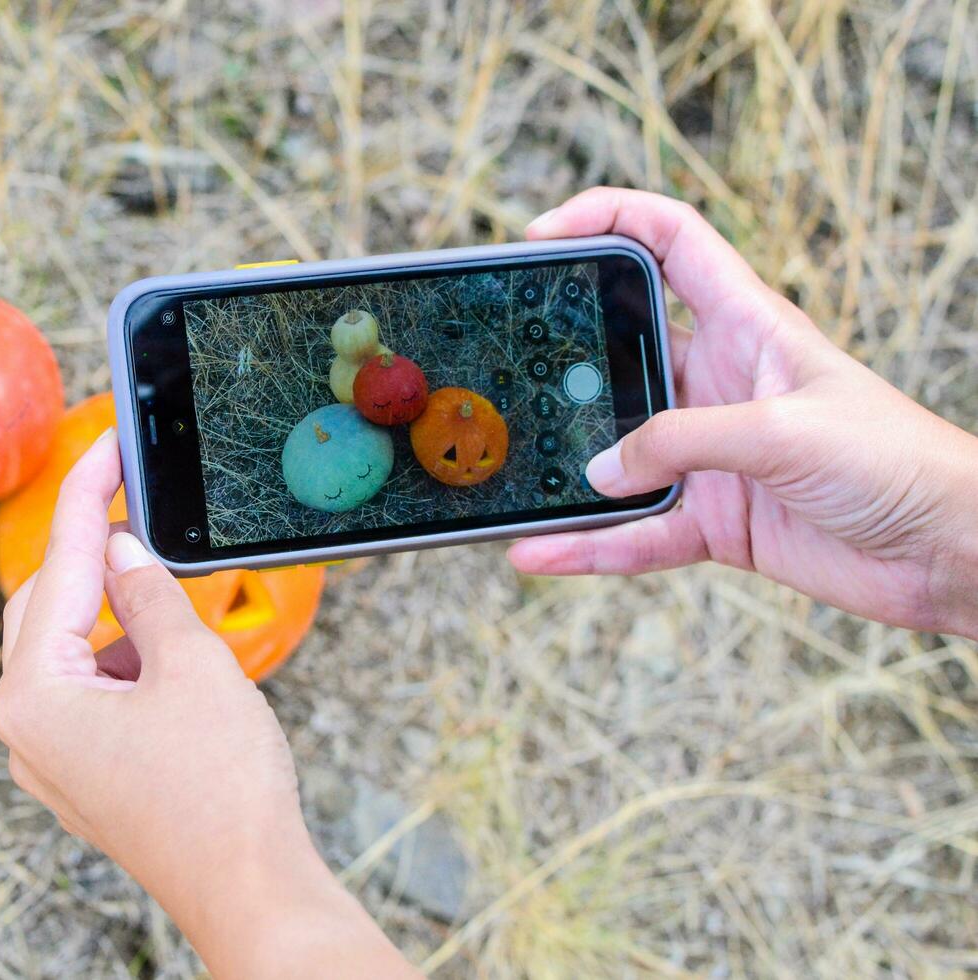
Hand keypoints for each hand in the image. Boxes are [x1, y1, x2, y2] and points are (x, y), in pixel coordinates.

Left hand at [0, 430, 416, 978]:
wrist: (249, 888)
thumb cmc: (221, 789)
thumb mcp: (192, 665)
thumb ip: (150, 594)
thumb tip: (124, 551)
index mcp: (33, 693)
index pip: (60, 566)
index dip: (87, 495)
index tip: (107, 445)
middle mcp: (24, 727)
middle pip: (45, 606)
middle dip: (92, 556)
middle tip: (135, 503)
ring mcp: (49, 758)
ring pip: (66, 650)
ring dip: (111, 614)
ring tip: (171, 604)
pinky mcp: (80, 775)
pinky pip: (85, 693)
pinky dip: (119, 659)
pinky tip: (166, 658)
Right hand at [509, 188, 977, 639]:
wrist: (948, 550)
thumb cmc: (896, 461)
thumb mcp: (783, 430)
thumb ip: (683, 441)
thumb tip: (600, 469)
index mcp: (747, 326)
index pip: (668, 242)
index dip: (606, 219)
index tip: (540, 233)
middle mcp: (719, 384)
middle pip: (621, 350)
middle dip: (561, 354)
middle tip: (502, 364)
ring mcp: (713, 455)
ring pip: (617, 454)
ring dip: (567, 467)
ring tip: (509, 475)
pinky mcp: (714, 520)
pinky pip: (636, 533)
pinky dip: (589, 546)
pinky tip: (539, 553)